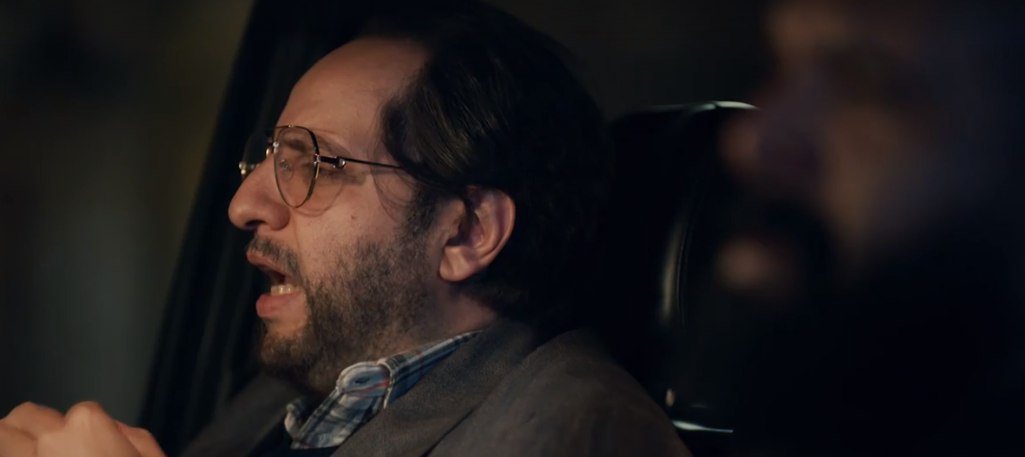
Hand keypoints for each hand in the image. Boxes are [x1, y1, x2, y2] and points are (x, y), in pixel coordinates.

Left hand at [0, 401, 164, 456]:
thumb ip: (132, 435)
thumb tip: (116, 430)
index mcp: (89, 425)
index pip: (82, 410)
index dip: (88, 429)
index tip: (93, 446)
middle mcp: (52, 439)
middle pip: (27, 415)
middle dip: (37, 426)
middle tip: (49, 443)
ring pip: (3, 432)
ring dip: (14, 439)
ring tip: (28, 449)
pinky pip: (1, 453)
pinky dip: (9, 453)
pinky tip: (23, 456)